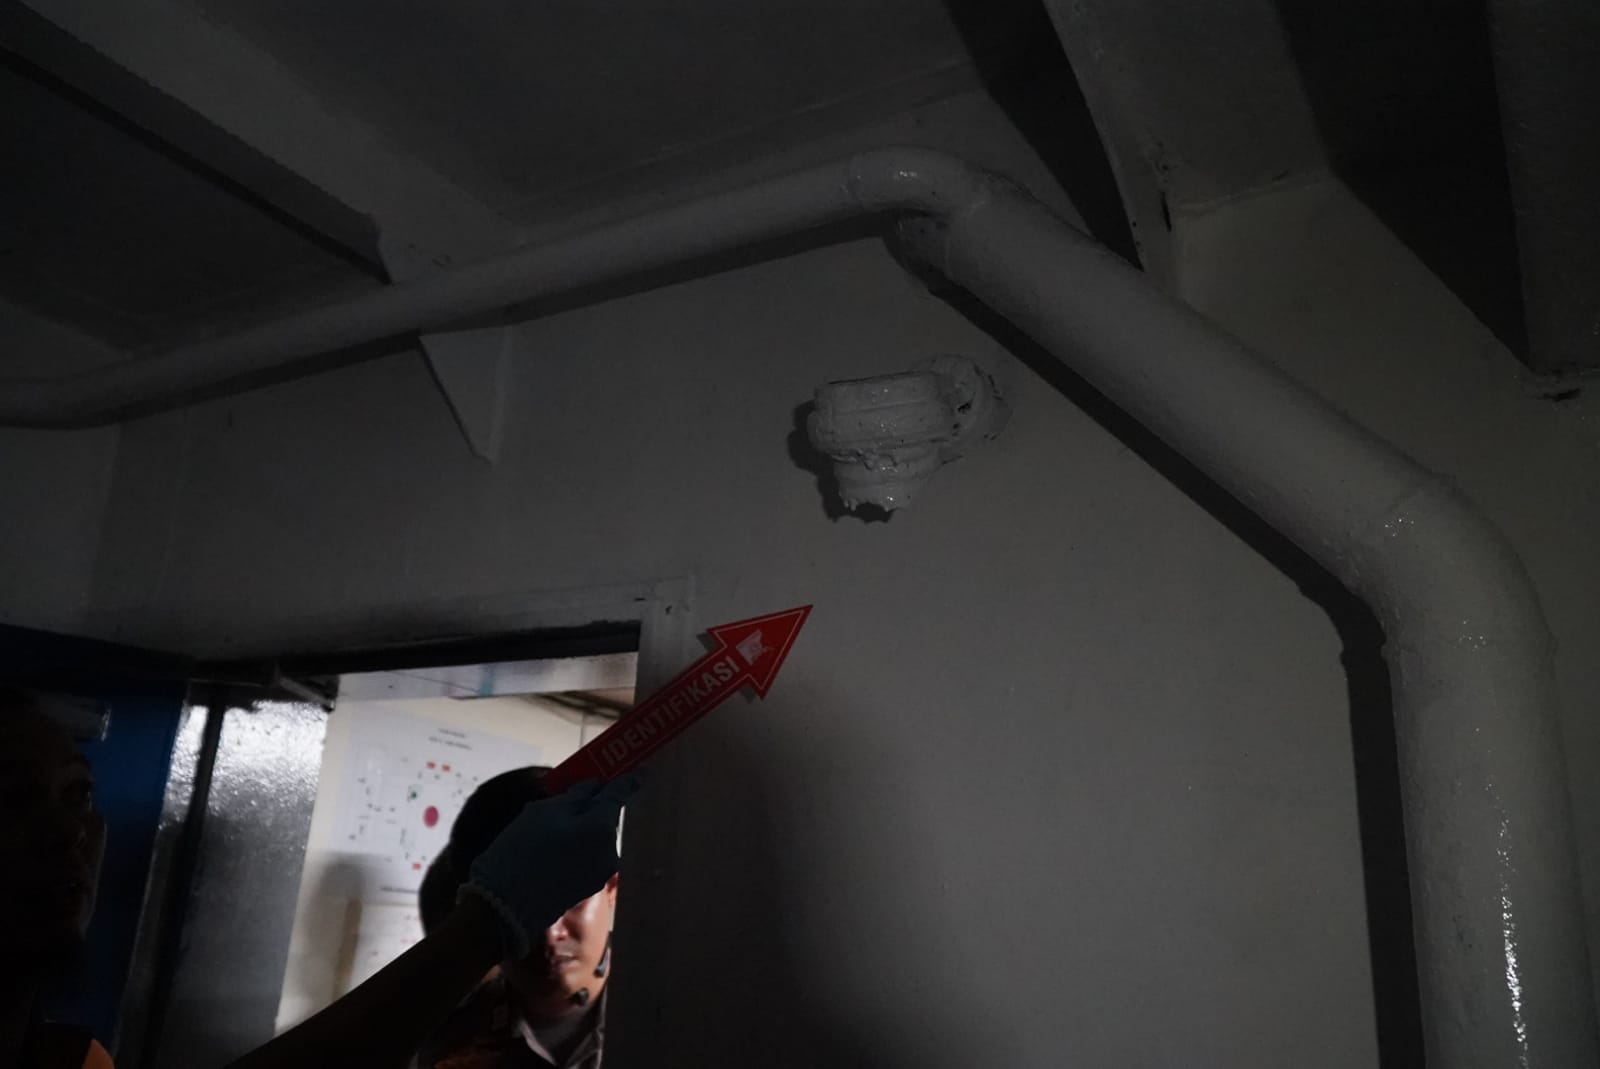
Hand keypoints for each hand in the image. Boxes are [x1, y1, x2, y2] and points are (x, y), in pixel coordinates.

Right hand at [459, 775, 639, 958]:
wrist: (504, 908)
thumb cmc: (521, 852)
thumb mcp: (544, 811)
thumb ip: (576, 794)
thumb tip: (595, 787)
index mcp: (602, 826)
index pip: (621, 793)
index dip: (629, 778)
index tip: (641, 770)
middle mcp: (609, 850)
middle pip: (605, 817)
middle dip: (590, 807)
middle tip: (564, 798)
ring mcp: (601, 872)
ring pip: (594, 837)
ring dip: (580, 829)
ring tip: (543, 831)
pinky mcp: (589, 887)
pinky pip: (587, 856)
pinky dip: (575, 848)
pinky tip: (547, 851)